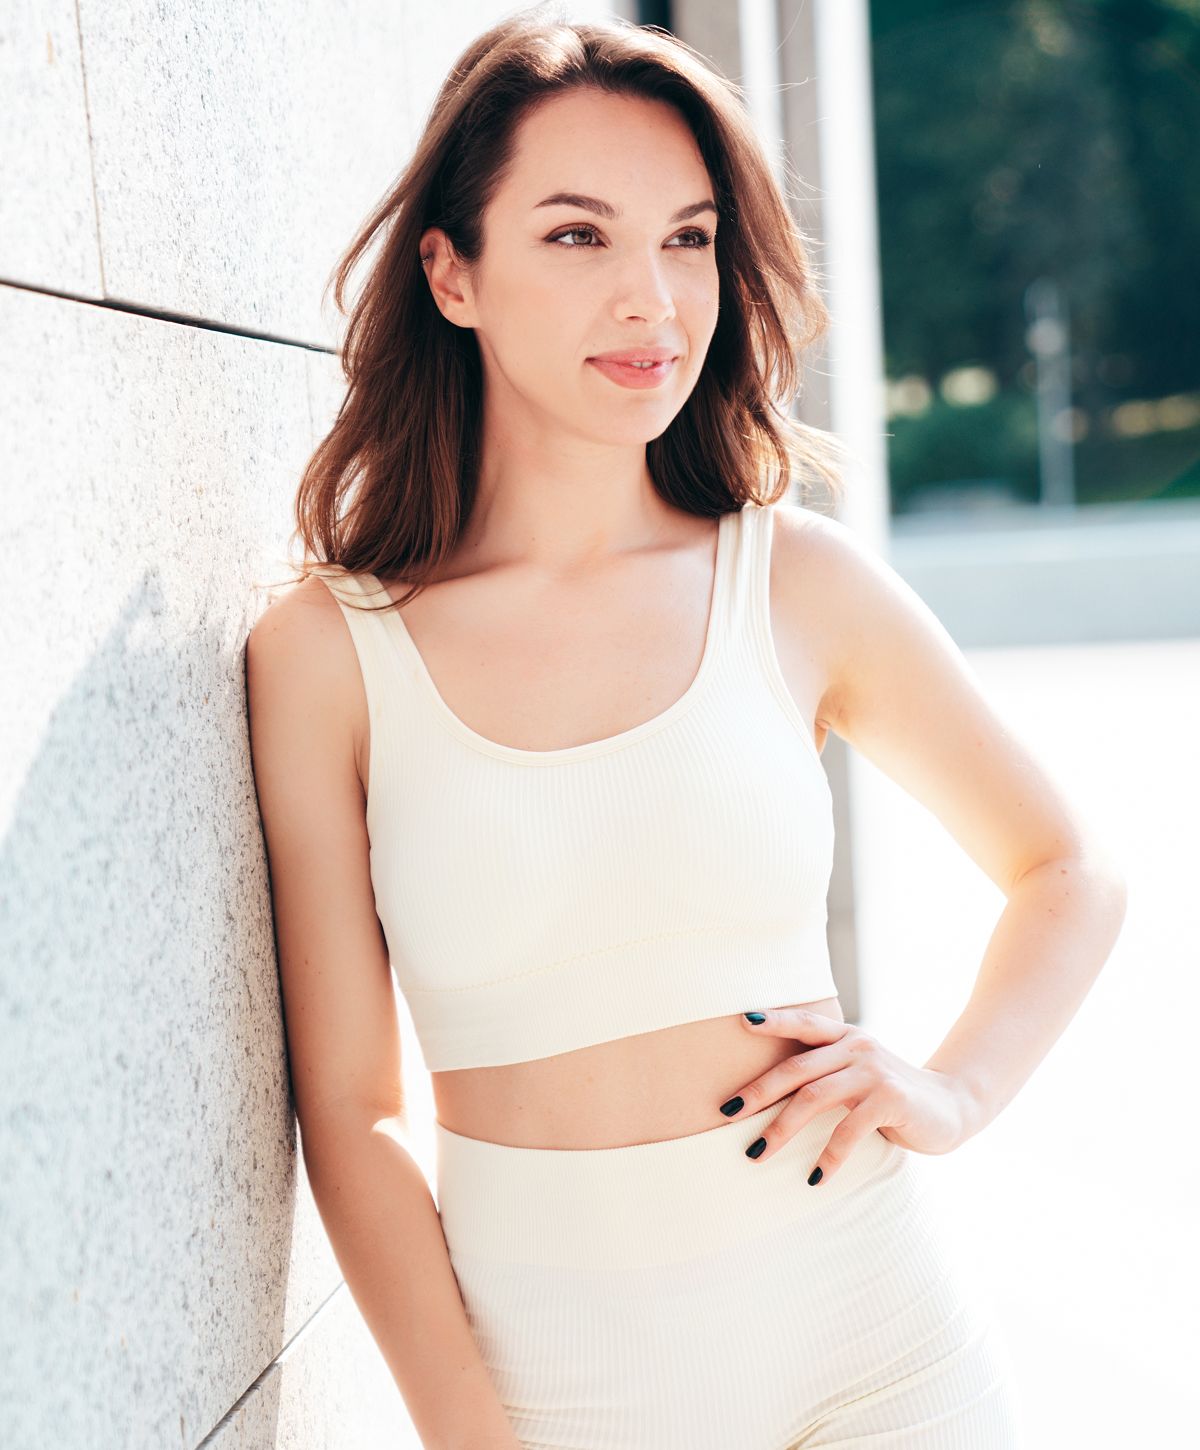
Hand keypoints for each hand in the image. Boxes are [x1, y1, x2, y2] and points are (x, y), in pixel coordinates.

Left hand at [727, 1008, 975, 1181]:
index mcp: (846, 1037)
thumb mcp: (858, 1074)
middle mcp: (857, 1047)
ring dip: (781, 1129)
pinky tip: (814, 1177)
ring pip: (814, 1097)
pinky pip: (848, 1130)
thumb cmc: (891, 1096)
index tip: (742, 1021)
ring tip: (757, 1154)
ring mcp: (874, 1072)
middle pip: (796, 1068)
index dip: (775, 1020)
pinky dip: (828, 1156)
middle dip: (758, 1091)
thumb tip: (767, 1094)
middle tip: (726, 1112)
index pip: (805, 1023)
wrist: (952, 1107)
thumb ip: (826, 1073)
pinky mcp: (889, 1100)